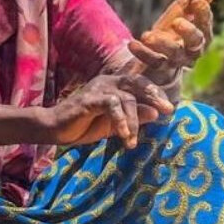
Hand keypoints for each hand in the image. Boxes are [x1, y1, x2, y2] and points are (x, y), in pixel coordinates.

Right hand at [41, 73, 175, 147]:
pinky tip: (125, 135)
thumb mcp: (115, 123)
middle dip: (155, 96)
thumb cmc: (85, 125)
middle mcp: (109, 81)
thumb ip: (134, 117)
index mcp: (116, 85)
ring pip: (126, 98)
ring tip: (132, 142)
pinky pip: (111, 105)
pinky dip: (121, 120)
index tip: (169, 108)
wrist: (54, 129)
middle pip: (138, 83)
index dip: (156, 93)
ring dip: (134, 122)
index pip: (141, 83)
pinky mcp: (89, 99)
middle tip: (168, 111)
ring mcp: (99, 88)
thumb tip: (156, 113)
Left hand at [128, 0, 223, 84]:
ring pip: (173, 54)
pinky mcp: (157, 68)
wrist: (156, 54)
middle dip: (188, 32)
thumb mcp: (185, 9)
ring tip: (148, 35)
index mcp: (202, 35)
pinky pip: (152, 62)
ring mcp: (175, 60)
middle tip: (177, 22)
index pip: (206, 25)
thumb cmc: (175, 28)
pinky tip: (133, 44)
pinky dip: (143, 54)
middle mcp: (192, 50)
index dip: (203, 15)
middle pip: (195, 43)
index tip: (197, 1)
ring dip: (162, 44)